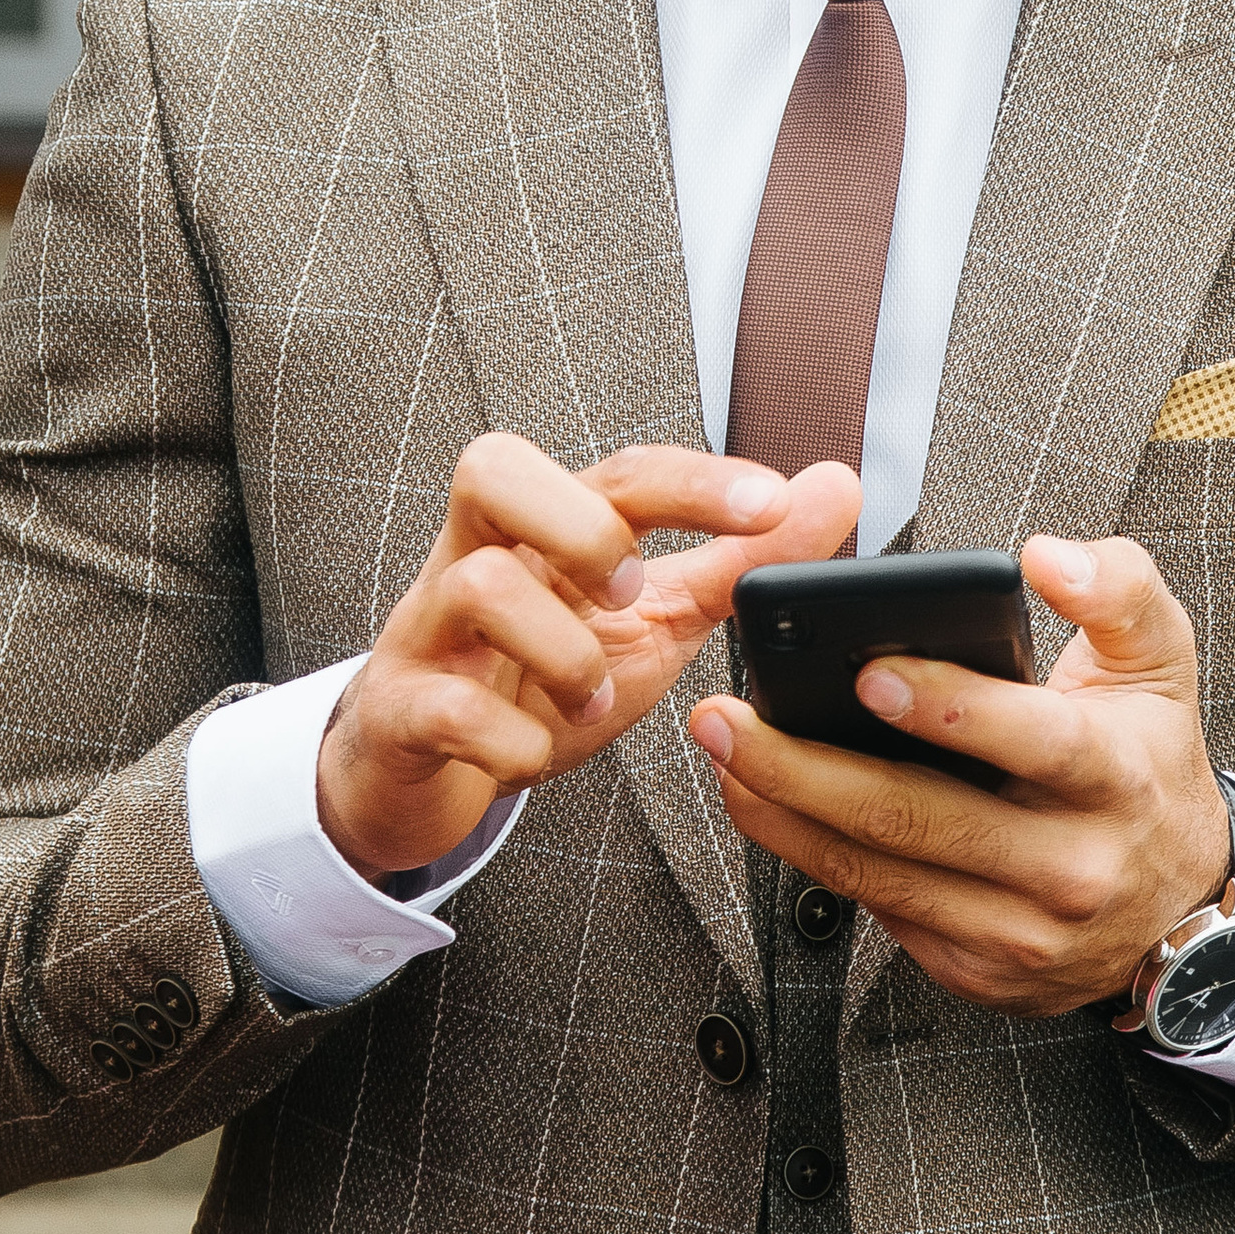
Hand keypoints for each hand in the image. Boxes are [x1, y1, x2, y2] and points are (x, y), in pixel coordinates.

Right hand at [319, 434, 860, 881]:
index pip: (617, 470)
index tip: (774, 503)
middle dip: (583, 527)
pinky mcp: (398, 709)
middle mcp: (477, 556)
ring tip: (593, 697)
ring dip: (563, 652)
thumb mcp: (654, 618)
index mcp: (546, 529)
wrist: (425, 766)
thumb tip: (836, 486)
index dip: (697, 480)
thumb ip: (741, 559)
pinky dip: (507, 739)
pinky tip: (535, 752)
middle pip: (494, 468)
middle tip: (631, 592)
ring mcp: (428, 629)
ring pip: (478, 586)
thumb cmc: (541, 675)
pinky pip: (444, 706)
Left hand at [686, 535, 1230, 1013]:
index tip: (868, 672)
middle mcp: (1071, 866)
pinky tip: (766, 805)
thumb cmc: (1149, 762)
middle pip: (920, 818)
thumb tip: (1047, 556)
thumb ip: (1118, 590)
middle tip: (728, 717)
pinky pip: (879, 910)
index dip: (949, 708)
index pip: (1033, 742)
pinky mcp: (978, 969)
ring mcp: (1021, 932)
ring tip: (723, 753)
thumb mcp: (1159, 664)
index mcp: (1118, 778)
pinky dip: (812, 856)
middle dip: (807, 767)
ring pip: (880, 873)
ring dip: (784, 813)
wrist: (1179, 909)